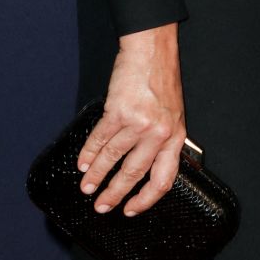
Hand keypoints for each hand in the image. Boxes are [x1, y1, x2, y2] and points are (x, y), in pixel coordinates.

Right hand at [78, 23, 184, 216]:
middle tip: (102, 206)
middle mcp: (158, 133)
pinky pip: (100, 139)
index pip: (164, 179)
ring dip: (96, 176)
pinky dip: (89, 154)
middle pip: (134, 174)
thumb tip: (148, 166)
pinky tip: (83, 163)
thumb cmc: (162, 77)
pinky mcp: (118, 111)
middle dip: (115, 194)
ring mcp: (138, 122)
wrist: (152, 48)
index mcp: (175, 136)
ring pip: (113, 159)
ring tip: (86, 187)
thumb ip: (163, 138)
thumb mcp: (174, 112)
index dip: (147, 200)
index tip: (132, 210)